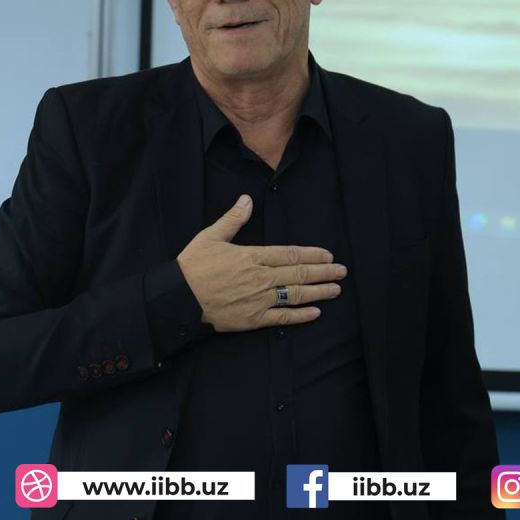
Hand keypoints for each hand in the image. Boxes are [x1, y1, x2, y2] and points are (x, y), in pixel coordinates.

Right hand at [176, 194, 346, 332]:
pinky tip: (315, 313)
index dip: (312, 255)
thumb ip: (233, 219)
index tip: (328, 256)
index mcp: (252, 256)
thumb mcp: (211, 236)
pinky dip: (301, 316)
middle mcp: (261, 278)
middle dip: (323, 272)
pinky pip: (282, 317)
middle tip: (342, 272)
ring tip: (335, 289)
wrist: (178, 297)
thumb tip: (247, 200)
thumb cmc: (193, 266)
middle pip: (299, 273)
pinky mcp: (253, 319)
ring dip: (318, 292)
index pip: (290, 254)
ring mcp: (259, 300)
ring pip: (296, 295)